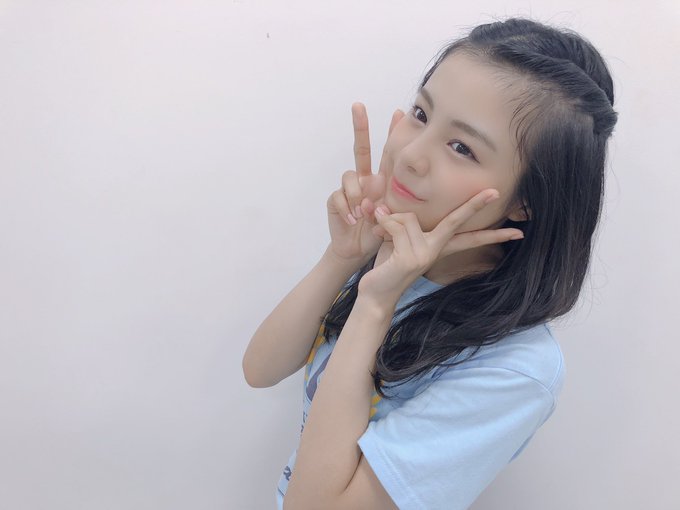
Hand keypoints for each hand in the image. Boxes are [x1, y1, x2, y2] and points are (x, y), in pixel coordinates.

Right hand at [326, 103, 404, 266]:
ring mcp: (349, 189)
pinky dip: (346, 209)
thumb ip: (389, 207)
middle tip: (358, 106)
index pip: (389, 154)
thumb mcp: (392, 218)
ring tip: (362, 214)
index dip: (393, 134)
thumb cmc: (378, 232)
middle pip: (361, 149)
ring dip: (356, 196)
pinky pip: (339, 196)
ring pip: (349, 177)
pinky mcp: (335, 199)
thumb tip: (372, 202)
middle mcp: (364, 180)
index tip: (400, 112)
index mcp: (382, 182)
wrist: (358, 249)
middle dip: (360, 126)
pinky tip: (352, 220)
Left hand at [357, 189, 524, 305]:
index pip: (469, 236)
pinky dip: (383, 225)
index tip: (517, 232)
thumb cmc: (386, 264)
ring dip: (389, 221)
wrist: (375, 293)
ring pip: (409, 217)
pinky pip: (397, 225)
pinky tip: (378, 234)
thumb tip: (388, 207)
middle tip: (494, 192)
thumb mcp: (394, 238)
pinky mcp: (410, 258)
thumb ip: (398, 221)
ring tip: (382, 232)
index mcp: (438, 246)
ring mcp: (425, 255)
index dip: (493, 234)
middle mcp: (435, 250)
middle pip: (457, 221)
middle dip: (475, 205)